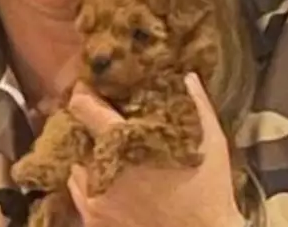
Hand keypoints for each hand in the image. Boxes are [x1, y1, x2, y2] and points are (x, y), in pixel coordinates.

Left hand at [66, 74, 244, 226]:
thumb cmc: (208, 188)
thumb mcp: (211, 141)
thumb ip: (197, 104)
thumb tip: (188, 76)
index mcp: (123, 143)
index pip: (83, 108)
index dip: (84, 94)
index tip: (89, 89)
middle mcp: (101, 169)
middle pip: (77, 136)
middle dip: (89, 128)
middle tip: (106, 124)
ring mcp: (94, 199)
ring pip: (76, 166)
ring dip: (89, 157)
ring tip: (108, 154)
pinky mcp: (94, 221)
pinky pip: (80, 194)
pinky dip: (90, 184)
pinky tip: (111, 183)